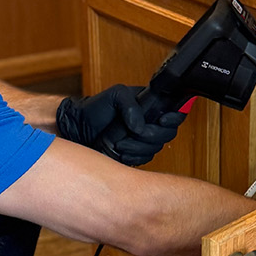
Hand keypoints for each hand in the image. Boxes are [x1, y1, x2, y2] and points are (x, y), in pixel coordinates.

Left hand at [55, 85, 187, 165]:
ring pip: (156, 148)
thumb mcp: (115, 95)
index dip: (175, 117)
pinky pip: (145, 160)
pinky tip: (121, 151)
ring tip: (120, 142)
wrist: (79, 128)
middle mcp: (151, 122)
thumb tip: (141, 126)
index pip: (176, 111)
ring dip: (137, 147)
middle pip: (168, 133)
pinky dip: (133, 157)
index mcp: (151, 106)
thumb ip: (130, 105)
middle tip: (133, 132)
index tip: (162, 120)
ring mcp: (144, 139)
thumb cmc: (96, 108)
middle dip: (151, 135)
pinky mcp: (137, 154)